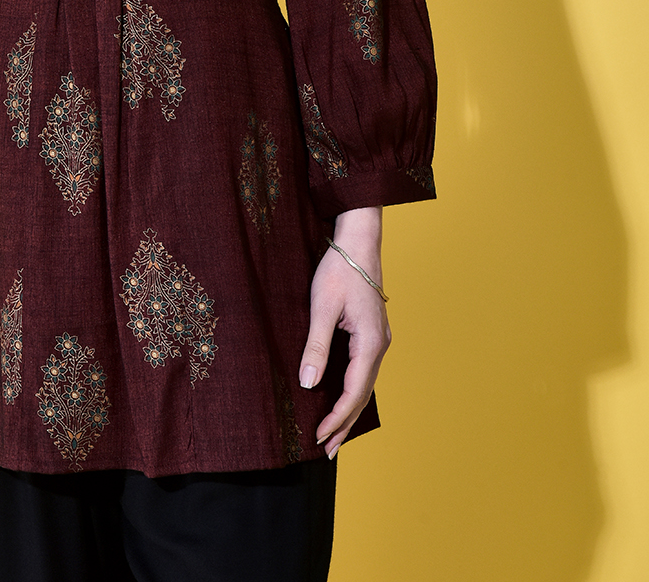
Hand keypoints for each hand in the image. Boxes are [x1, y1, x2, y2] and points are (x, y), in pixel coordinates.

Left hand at [298, 206, 390, 458]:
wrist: (358, 241)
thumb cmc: (340, 270)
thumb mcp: (322, 307)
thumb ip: (317, 346)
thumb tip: (310, 384)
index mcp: (372, 343)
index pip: (354, 392)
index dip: (337, 418)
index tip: (319, 437)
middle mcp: (381, 345)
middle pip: (363, 394)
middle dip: (345, 423)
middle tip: (326, 450)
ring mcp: (379, 340)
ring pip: (365, 384)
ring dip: (349, 409)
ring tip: (333, 434)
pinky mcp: (372, 333)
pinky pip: (363, 370)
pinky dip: (352, 390)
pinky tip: (342, 398)